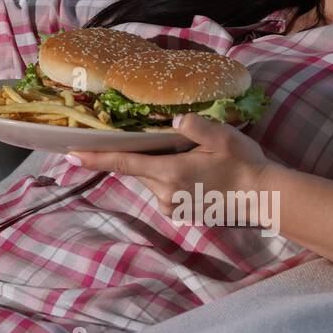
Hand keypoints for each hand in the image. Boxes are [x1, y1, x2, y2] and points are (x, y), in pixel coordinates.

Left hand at [68, 113, 274, 210]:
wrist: (263, 197)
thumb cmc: (244, 164)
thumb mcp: (223, 136)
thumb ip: (195, 126)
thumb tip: (173, 120)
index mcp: (170, 173)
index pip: (123, 163)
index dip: (94, 159)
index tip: (69, 156)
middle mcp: (164, 192)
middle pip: (136, 168)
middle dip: (133, 154)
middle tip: (150, 140)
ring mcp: (171, 205)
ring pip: (149, 178)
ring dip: (155, 165)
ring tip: (188, 156)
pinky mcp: (179, 211)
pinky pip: (161, 188)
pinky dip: (166, 176)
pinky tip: (191, 170)